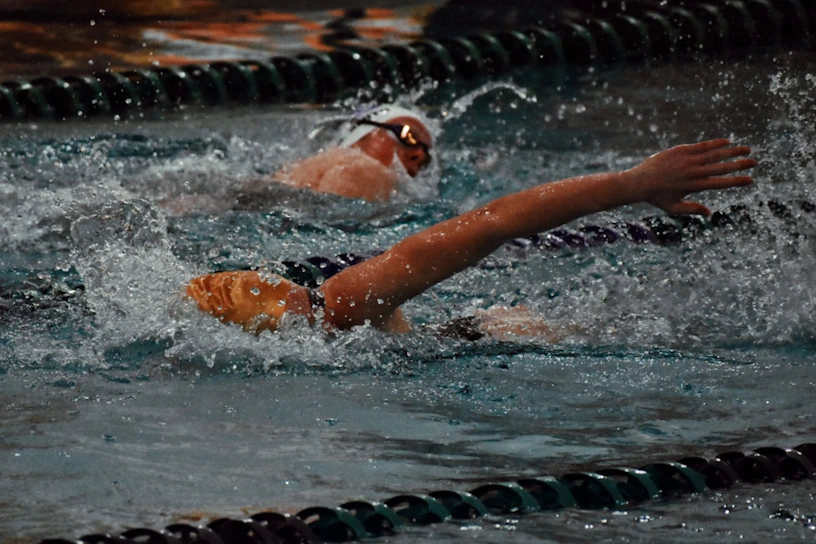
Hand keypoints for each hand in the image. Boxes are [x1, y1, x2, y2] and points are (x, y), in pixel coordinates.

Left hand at [628, 139, 756, 215]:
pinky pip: (702, 146)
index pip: (721, 183)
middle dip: (741, 164)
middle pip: (723, 167)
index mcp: (695, 186)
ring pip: (715, 154)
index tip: (751, 179)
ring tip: (747, 149)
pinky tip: (727, 142)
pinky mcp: (681, 150)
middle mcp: (694, 172)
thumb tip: (710, 213)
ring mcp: (688, 160)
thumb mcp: (674, 208)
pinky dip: (716, 144)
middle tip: (755, 162)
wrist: (638, 182)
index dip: (737, 181)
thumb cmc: (656, 197)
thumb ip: (692, 209)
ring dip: (733, 151)